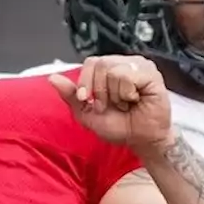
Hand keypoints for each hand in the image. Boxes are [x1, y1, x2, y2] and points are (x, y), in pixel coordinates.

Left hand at [49, 55, 172, 151]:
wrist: (140, 140)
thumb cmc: (118, 126)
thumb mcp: (87, 113)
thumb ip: (71, 95)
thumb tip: (52, 78)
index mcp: (110, 69)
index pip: (91, 62)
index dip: (85, 81)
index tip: (87, 100)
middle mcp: (124, 63)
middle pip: (100, 64)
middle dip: (100, 91)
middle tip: (110, 106)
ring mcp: (139, 66)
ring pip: (113, 70)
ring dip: (115, 95)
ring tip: (125, 104)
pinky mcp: (151, 73)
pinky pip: (127, 76)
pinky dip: (127, 93)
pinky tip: (136, 100)